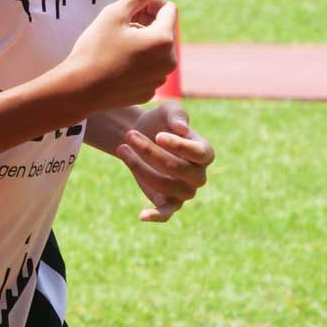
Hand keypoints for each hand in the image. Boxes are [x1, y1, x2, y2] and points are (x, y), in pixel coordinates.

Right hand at [65, 0, 176, 111]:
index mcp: (163, 39)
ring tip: (116, 46)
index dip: (150, 4)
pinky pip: (149, 70)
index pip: (168, 8)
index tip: (129, 10)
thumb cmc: (95, 49)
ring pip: (157, 51)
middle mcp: (168, 61)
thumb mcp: (115, 14)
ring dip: (143, 43)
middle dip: (146, 24)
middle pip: (164, 30)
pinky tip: (116, 65)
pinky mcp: (148, 92)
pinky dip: (138, 63)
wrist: (78, 90)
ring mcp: (159, 80)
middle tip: (119, 26)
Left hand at [114, 100, 214, 222]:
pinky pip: (166, 214)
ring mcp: (184, 191)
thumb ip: (177, 115)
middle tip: (129, 135)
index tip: (157, 135)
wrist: (141, 134)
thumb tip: (181, 128)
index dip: (180, 146)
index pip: (200, 154)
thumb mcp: (169, 110)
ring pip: (167, 187)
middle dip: (151, 152)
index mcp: (205, 152)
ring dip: (141, 169)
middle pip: (180, 170)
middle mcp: (198, 175)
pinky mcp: (167, 202)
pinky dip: (156, 216)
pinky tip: (142, 215)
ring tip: (122, 149)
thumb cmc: (160, 120)